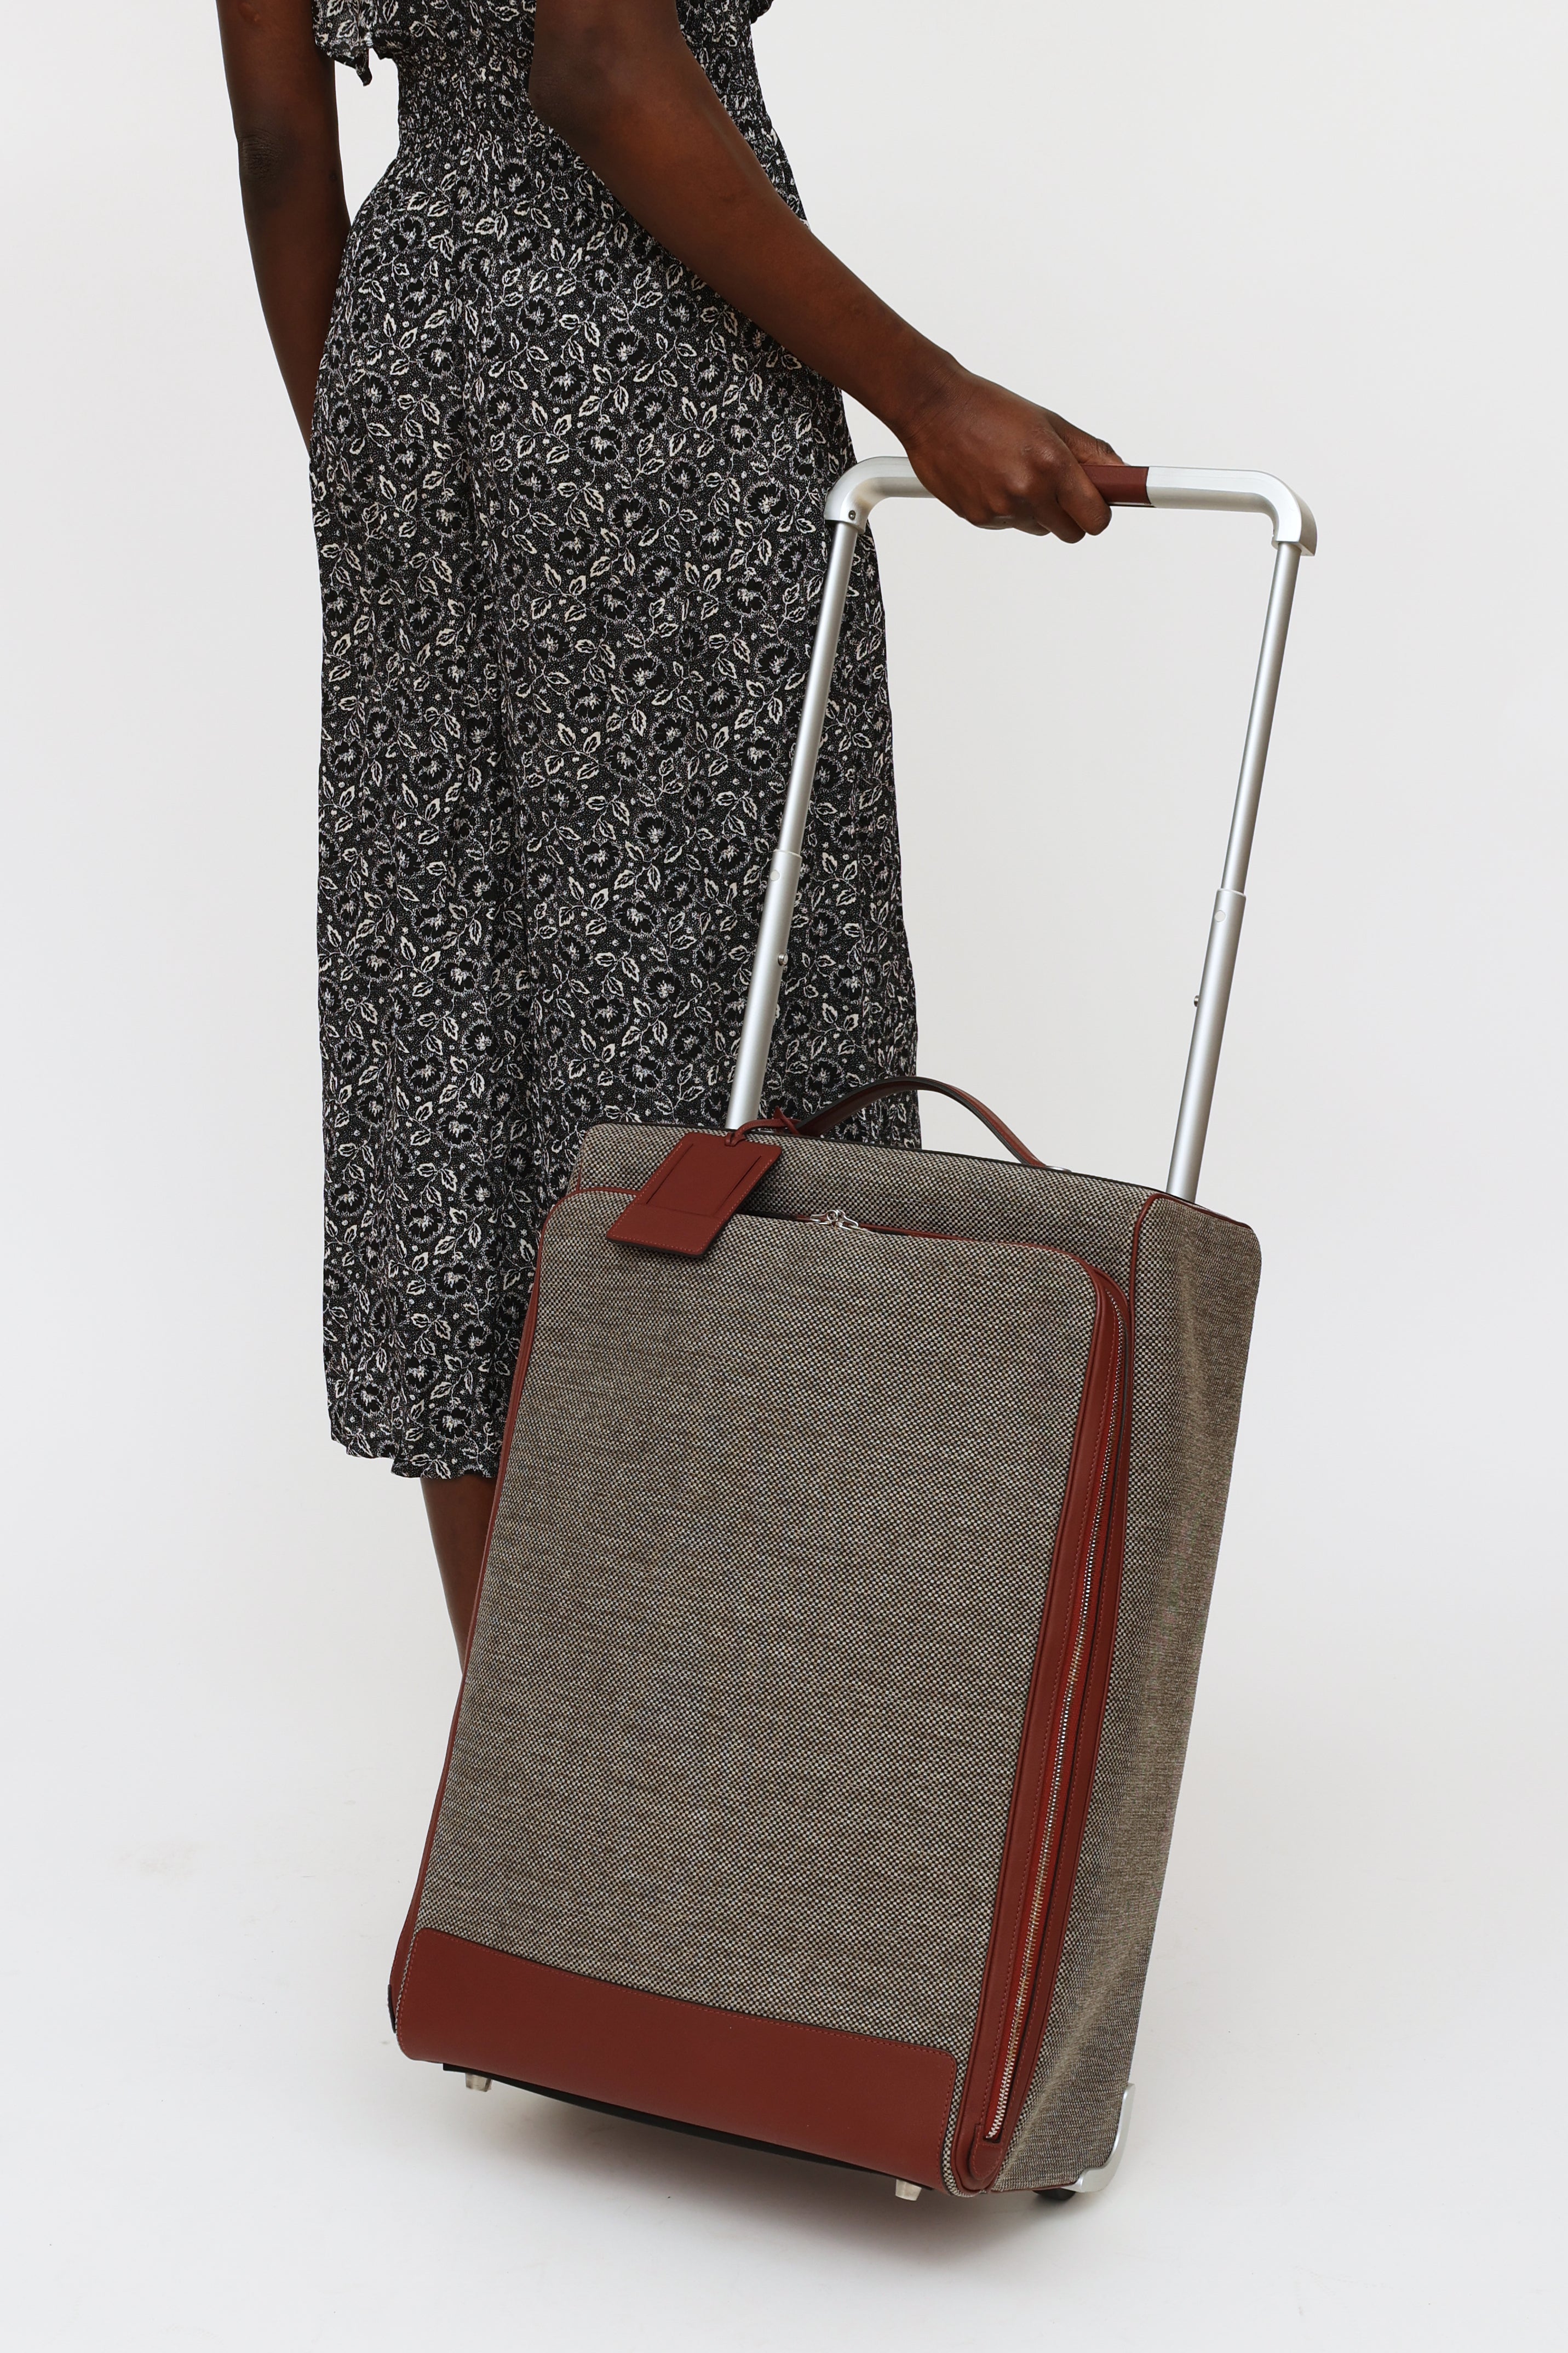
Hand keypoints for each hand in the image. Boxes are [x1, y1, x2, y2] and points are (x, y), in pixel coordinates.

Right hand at [898, 364, 1120, 541]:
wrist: (933, 409)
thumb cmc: (989, 409)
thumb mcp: (1050, 422)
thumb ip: (1090, 453)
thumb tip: (1122, 476)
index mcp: (1052, 465)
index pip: (1096, 518)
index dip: (1100, 512)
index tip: (1099, 502)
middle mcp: (1028, 492)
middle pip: (1072, 533)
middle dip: (1072, 515)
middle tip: (1059, 487)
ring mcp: (1001, 509)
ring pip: (1040, 529)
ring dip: (1038, 511)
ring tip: (1017, 474)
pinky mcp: (978, 518)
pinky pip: (1009, 525)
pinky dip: (1008, 508)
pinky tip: (993, 478)